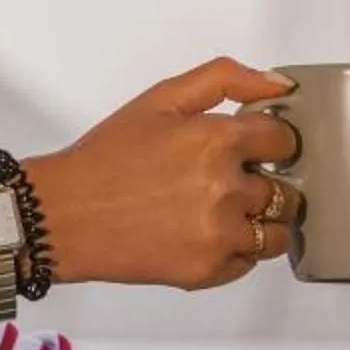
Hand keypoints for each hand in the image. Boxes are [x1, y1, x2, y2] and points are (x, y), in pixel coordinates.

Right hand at [24, 59, 301, 292]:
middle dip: (265, 182)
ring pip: (277, 232)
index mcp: (218, 140)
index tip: (253, 147)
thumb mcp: (162, 99)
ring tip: (220, 211)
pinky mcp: (208, 270)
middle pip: (286, 190)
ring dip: (260, 221)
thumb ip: (224, 79)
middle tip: (229, 181)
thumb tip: (277, 84)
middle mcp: (226, 189)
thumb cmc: (106, 158)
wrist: (63, 214)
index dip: (270, 141)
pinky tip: (203, 232)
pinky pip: (250, 261)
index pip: (285, 141)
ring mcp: (220, 234)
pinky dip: (237, 249)